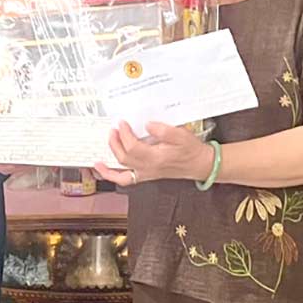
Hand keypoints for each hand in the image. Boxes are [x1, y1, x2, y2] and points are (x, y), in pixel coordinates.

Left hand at [93, 121, 210, 186]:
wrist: (199, 164)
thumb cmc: (191, 150)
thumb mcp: (181, 135)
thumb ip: (164, 130)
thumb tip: (148, 125)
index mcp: (156, 158)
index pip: (133, 147)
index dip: (124, 134)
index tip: (122, 123)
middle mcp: (149, 168)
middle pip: (124, 157)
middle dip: (115, 142)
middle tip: (113, 129)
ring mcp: (146, 174)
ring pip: (121, 173)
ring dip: (109, 161)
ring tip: (103, 150)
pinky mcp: (146, 175)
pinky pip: (125, 179)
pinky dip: (112, 175)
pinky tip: (103, 168)